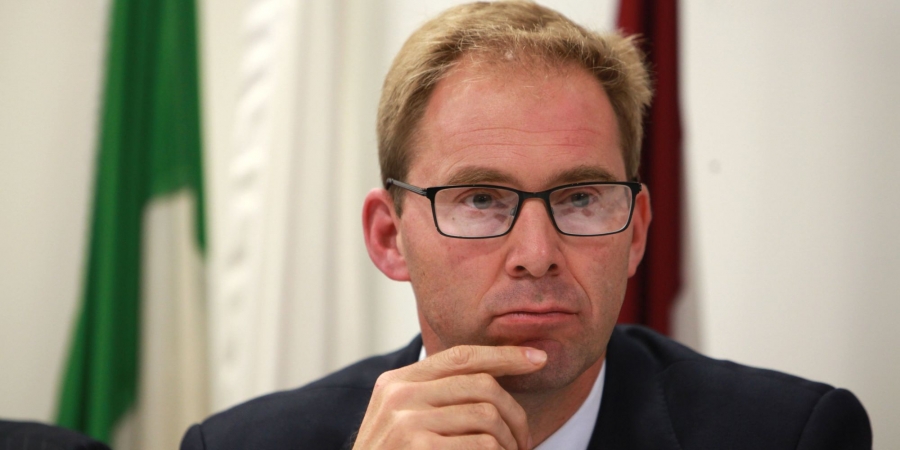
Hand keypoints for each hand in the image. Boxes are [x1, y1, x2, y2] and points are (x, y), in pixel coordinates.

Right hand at [353, 345, 546, 449]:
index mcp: (397, 381)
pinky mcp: (419, 447)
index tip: (538, 359)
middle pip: (482, 385)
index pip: (461, 356)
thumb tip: (496, 377)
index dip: (504, 355)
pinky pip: (482, 445)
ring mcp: (407, 422)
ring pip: (487, 416)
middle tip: (524, 441)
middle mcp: (400, 395)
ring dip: (509, 443)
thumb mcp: (402, 420)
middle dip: (516, 414)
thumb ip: (435, 395)